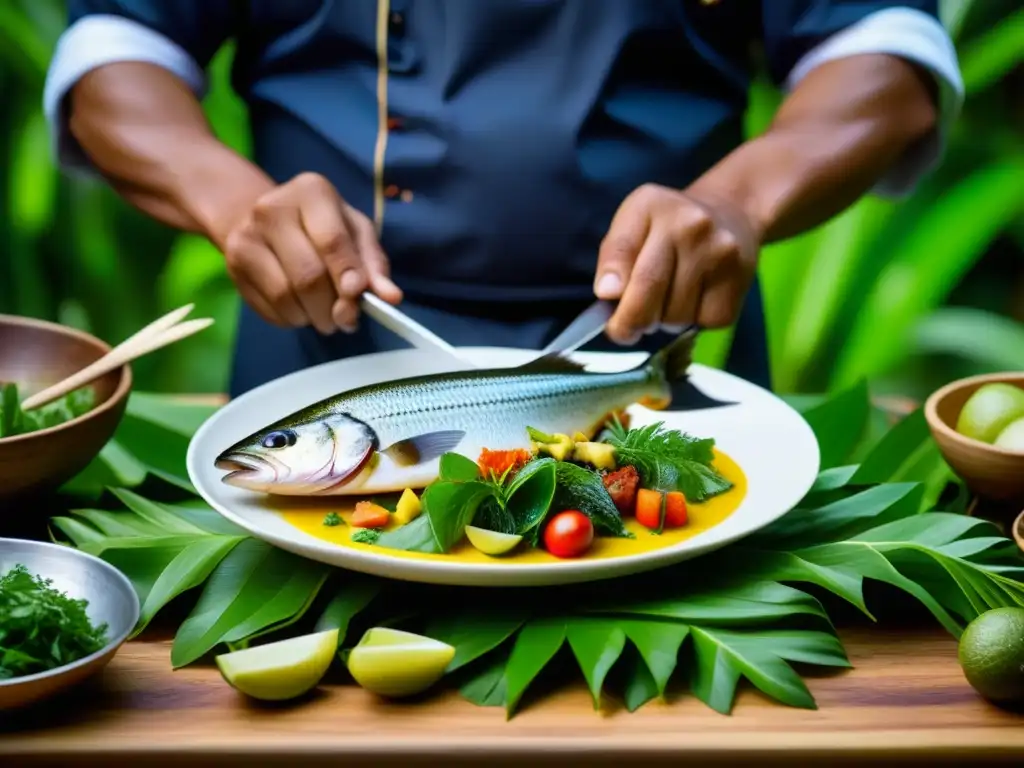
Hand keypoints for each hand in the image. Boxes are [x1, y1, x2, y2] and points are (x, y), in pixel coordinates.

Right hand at [216, 172, 401, 334]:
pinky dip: (293, 319)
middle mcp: (272, 209)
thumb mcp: (355, 232)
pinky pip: (270, 308)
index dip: (348, 276)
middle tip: (345, 319)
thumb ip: (374, 264)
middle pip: (308, 276)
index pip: (332, 241)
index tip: (358, 298)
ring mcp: (247, 237)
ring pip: (286, 296)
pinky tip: (301, 309)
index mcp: (311, 192)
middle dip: (333, 308)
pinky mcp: (233, 265)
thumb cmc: (322, 225)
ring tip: (324, 315)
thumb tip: (391, 297)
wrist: (262, 218)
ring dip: (313, 317)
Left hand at [594, 184, 760, 343]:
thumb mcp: (632, 223)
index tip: (612, 323)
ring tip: (668, 299)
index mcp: (652, 207)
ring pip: (677, 316)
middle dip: (633, 321)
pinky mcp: (739, 280)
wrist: (731, 213)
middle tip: (628, 327)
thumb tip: (607, 293)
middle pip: (649, 293)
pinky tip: (694, 301)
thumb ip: (615, 255)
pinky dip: (694, 322)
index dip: (614, 300)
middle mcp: (691, 226)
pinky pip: (705, 322)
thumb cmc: (668, 225)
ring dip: (665, 320)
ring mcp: (720, 253)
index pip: (623, 255)